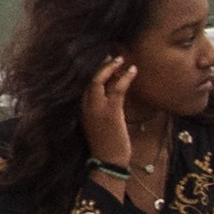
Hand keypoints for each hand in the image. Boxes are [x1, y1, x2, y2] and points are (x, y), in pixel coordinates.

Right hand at [82, 55, 134, 170]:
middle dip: (99, 62)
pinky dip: (126, 77)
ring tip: (121, 58)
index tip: (101, 59)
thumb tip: (111, 89)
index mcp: (80, 106)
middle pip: (88, 76)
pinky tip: (133, 70)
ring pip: (98, 79)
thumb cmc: (106, 142)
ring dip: (111, 66)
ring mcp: (96, 107)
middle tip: (110, 53)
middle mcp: (84, 104)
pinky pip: (117, 88)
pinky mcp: (111, 112)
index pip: (83, 82)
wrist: (108, 160)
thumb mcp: (98, 121)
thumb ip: (99, 105)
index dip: (92, 68)